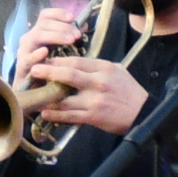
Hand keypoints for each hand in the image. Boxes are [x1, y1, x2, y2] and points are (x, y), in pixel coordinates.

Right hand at [17, 10, 87, 66]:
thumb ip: (69, 38)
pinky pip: (28, 58)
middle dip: (62, 27)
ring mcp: (24, 52)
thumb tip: (84, 26)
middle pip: (44, 24)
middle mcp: (30, 39)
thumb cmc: (49, 69)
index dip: (58, 13)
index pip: (45, 16)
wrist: (32, 91)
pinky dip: (36, 54)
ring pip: (37, 36)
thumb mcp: (60, 51)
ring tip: (70, 41)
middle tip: (77, 35)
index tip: (72, 17)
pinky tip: (46, 52)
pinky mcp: (21, 66)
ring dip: (55, 36)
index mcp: (39, 32)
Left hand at [24, 51, 143, 138]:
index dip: (57, 60)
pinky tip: (46, 113)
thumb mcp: (117, 70)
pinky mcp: (93, 117)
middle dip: (48, 71)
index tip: (45, 60)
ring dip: (47, 97)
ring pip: (65, 98)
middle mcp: (98, 83)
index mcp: (104, 68)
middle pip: (68, 75)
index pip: (76, 61)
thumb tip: (76, 63)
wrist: (143, 113)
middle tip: (34, 70)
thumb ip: (97, 67)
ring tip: (35, 95)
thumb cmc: (129, 91)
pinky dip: (56, 114)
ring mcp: (95, 101)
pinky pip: (70, 116)